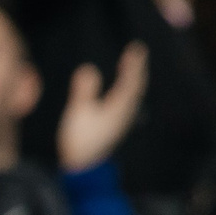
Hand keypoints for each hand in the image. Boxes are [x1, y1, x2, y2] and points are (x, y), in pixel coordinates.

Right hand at [57, 43, 148, 173]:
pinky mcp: (115, 126)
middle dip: (136, 69)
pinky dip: (126, 89)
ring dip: (133, 78)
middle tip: (137, 52)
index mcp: (118, 107)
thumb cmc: (80, 140)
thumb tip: (88, 68)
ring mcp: (121, 120)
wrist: (84, 166)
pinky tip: (121, 89)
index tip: (137, 47)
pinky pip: (126, 101)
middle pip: (135, 86)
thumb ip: (84, 90)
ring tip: (131, 66)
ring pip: (132, 94)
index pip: (130, 80)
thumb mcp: (78, 113)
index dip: (134, 64)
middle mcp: (124, 112)